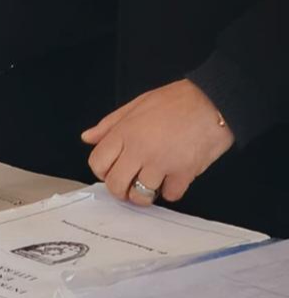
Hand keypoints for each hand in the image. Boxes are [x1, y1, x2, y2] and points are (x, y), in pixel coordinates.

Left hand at [82, 79, 234, 204]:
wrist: (210, 103)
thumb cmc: (175, 101)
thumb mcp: (135, 105)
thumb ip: (109, 124)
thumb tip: (88, 138)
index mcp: (124, 132)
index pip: (97, 162)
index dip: (102, 171)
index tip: (110, 171)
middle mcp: (139, 150)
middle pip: (115, 185)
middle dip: (120, 189)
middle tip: (128, 184)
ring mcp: (161, 164)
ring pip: (140, 196)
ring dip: (144, 195)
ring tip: (149, 183)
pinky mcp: (183, 174)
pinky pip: (169, 195)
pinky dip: (170, 191)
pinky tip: (172, 178)